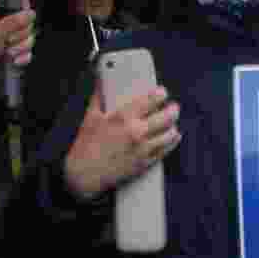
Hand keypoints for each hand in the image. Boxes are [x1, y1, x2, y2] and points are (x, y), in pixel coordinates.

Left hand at [0, 0, 35, 72]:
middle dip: (20, 35)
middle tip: (7, 40)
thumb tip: (29, 14)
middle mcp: (7, 24)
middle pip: (27, 24)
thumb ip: (12, 22)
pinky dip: (21, 58)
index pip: (18, 3)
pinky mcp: (15, 52)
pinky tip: (13, 59)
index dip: (24, 10)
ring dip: (20, 48)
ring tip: (7, 51)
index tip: (22, 19)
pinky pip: (27, 53)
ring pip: (29, 39)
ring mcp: (12, 39)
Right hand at [63, 87, 181, 201]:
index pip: (150, 101)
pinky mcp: (144, 163)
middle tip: (174, 107)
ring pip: (169, 134)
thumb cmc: (85, 146)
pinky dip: (171, 142)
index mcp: (123, 117)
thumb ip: (99, 97)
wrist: (84, 175)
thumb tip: (101, 82)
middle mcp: (136, 132)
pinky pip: (165, 150)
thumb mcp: (90, 117)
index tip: (162, 93)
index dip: (160, 94)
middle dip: (173, 109)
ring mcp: (142, 149)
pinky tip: (172, 137)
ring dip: (173, 126)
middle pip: (166, 117)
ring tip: (173, 122)